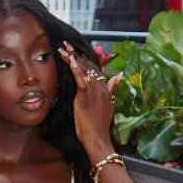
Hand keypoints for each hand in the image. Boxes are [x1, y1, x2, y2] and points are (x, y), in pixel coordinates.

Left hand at [58, 42, 118, 156]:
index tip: (76, 51)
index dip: (86, 59)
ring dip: (73, 57)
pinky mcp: (85, 96)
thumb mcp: (108, 105)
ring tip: (63, 48)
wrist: (99, 138)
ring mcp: (94, 91)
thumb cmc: (100, 125)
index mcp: (105, 89)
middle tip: (66, 44)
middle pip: (89, 66)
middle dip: (77, 54)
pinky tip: (70, 60)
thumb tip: (119, 76)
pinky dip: (75, 68)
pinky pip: (81, 79)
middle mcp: (101, 87)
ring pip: (83, 70)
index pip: (96, 69)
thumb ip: (112, 88)